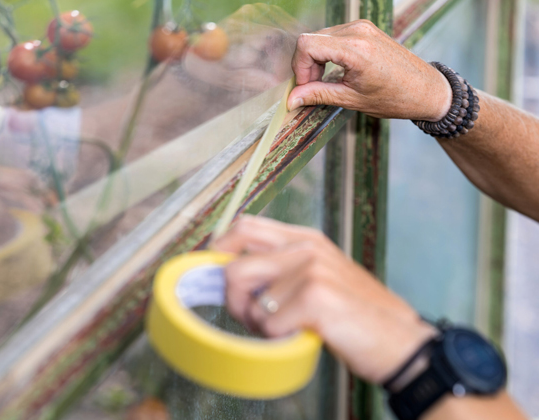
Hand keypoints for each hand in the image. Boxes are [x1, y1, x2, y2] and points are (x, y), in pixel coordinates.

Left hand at [213, 216, 437, 383]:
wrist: (401, 343)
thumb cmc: (355, 315)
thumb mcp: (318, 278)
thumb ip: (280, 269)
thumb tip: (228, 273)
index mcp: (306, 238)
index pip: (244, 227)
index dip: (219, 250)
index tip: (217, 276)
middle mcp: (307, 247)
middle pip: (234, 267)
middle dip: (233, 300)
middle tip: (253, 318)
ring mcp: (312, 269)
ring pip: (248, 301)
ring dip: (258, 325)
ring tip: (285, 330)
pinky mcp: (316, 297)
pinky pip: (268, 324)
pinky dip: (278, 340)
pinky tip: (302, 337)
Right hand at [287, 20, 451, 121]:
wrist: (425, 90)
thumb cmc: (395, 97)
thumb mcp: (351, 100)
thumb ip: (318, 95)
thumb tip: (292, 99)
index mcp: (355, 49)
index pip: (307, 45)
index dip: (299, 68)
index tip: (305, 87)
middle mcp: (357, 32)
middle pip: (311, 39)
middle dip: (305, 65)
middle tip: (313, 87)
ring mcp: (361, 27)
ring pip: (320, 36)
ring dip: (315, 59)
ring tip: (325, 80)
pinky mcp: (364, 28)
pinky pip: (333, 36)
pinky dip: (327, 53)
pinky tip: (335, 70)